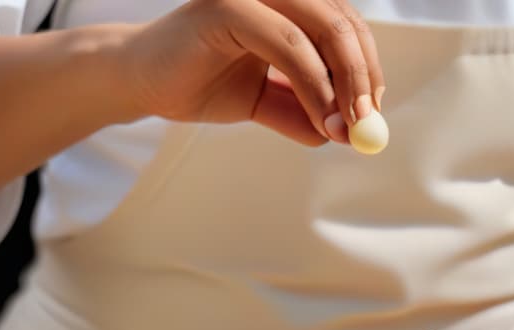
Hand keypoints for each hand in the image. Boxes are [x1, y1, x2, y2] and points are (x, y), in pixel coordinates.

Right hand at [123, 0, 384, 145]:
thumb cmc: (198, 82)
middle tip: (368, 123)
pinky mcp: (230, 5)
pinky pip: (291, 46)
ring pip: (324, 29)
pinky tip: (321, 118)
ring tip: (345, 127)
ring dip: (344, 84)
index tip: (372, 114)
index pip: (345, 26)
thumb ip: (300, 110)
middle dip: (363, 77)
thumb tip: (344, 132)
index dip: (367, 68)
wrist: (142, 83)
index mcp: (287, 3)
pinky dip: (314, 85)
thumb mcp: (262, 101)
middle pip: (343, 24)